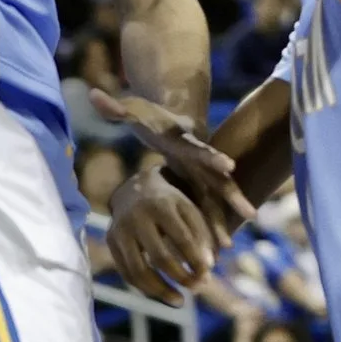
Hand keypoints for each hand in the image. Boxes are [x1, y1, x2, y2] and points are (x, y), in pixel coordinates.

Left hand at [90, 88, 256, 238]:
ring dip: (222, 219)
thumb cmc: (152, 115)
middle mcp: (198, 159)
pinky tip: (216, 247)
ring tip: (227, 245)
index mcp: (184, 140)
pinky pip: (208, 207)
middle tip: (248, 214)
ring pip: (216, 198)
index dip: (214, 157)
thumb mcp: (133, 109)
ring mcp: (201, 173)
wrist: (175, 116)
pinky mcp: (200, 184)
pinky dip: (212, 225)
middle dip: (231, 196)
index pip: (200, 148)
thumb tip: (92, 93)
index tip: (230, 166)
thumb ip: (115, 106)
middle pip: (217, 178)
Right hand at [105, 167, 225, 302]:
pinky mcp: (111, 242)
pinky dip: (145, 288)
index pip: (182, 239)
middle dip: (181, 277)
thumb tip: (209, 267)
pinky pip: (127, 273)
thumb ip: (202, 235)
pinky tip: (162, 294)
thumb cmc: (170, 203)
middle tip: (198, 289)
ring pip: (138, 270)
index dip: (196, 261)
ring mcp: (120, 230)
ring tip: (180, 302)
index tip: (207, 276)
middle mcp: (137, 217)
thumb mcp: (188, 209)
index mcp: (161, 205)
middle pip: (160, 257)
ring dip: (161, 291)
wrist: (135, 188)